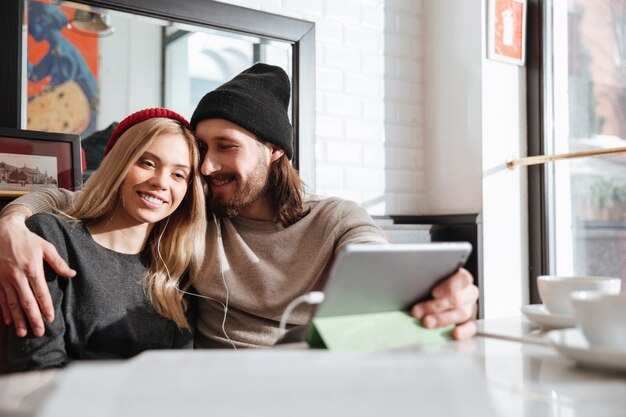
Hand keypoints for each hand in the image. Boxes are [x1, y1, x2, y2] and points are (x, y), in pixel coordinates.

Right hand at [0, 209, 74, 336]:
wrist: (2, 231)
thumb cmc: (27, 240)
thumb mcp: (46, 247)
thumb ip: (58, 263)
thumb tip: (72, 274)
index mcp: (32, 268)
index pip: (41, 292)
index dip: (46, 307)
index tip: (51, 319)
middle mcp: (17, 276)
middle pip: (26, 302)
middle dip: (33, 319)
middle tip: (40, 332)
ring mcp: (4, 279)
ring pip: (12, 304)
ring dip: (18, 320)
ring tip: (23, 333)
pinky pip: (0, 299)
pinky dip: (5, 312)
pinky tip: (9, 322)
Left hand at [410, 268, 477, 339]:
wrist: (436, 296)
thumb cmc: (431, 286)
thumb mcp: (429, 281)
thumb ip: (427, 282)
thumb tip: (414, 287)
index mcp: (461, 277)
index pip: (462, 279)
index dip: (448, 287)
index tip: (434, 293)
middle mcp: (468, 292)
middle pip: (458, 299)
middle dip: (436, 306)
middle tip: (418, 311)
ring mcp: (470, 307)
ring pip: (462, 313)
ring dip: (442, 319)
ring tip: (426, 322)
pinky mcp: (470, 322)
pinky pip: (472, 327)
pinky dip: (464, 331)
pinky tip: (455, 333)